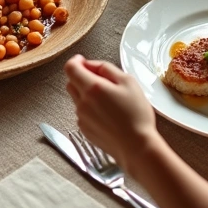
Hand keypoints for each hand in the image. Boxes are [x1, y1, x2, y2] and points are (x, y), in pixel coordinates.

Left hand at [64, 55, 160, 171]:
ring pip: (76, 98)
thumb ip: (106, 68)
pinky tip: (107, 113)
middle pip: (71, 82)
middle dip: (81, 77)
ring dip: (86, 93)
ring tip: (109, 100)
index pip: (70, 68)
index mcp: (92, 88)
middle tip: (101, 80)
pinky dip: (89, 108)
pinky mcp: (84, 129)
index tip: (83, 60)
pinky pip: (82, 112)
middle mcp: (82, 103)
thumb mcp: (128, 82)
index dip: (76, 61)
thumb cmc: (136, 115)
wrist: (136, 146)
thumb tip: (90, 64)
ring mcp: (81, 117)